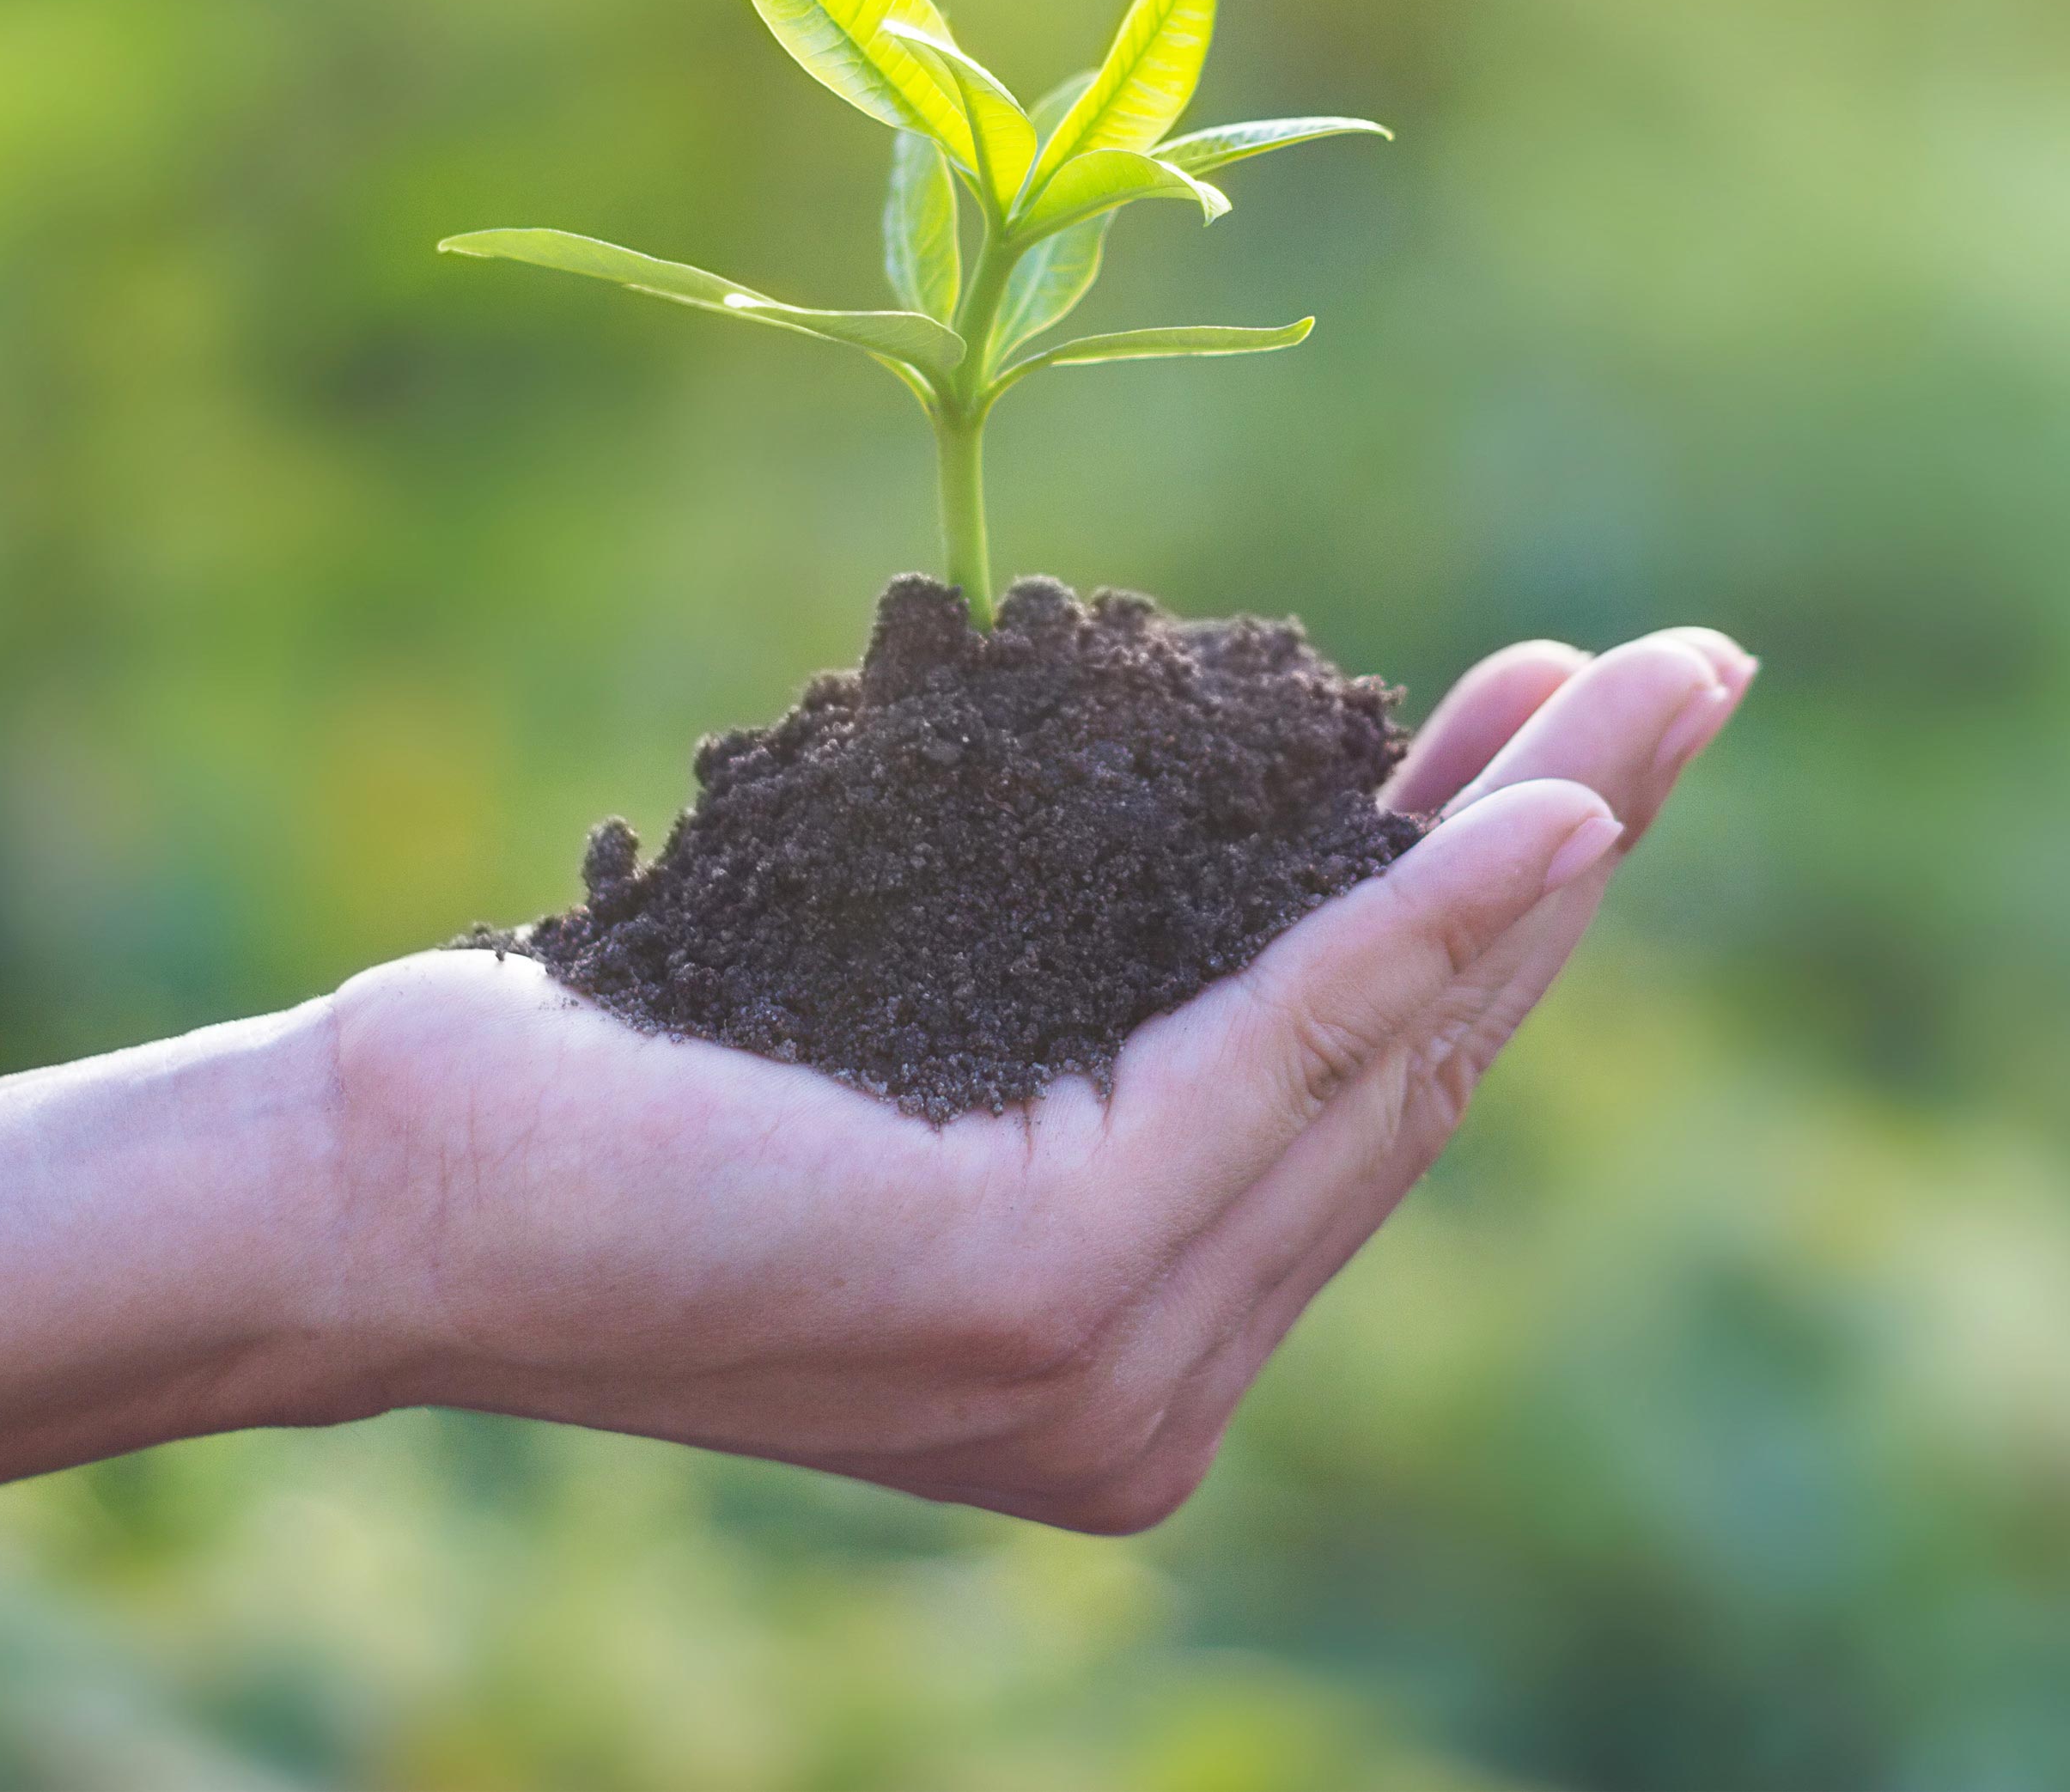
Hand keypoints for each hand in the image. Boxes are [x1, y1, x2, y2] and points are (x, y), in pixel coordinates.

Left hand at [323, 626, 1751, 1531]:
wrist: (383, 1203)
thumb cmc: (591, 1098)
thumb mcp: (896, 1044)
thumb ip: (1082, 1038)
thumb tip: (1224, 871)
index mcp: (1105, 1341)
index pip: (1341, 1109)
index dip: (1479, 924)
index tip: (1568, 750)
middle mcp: (1136, 1389)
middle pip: (1403, 1082)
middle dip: (1561, 863)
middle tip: (1687, 681)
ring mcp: (1103, 1359)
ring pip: (1376, 1060)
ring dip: (1535, 853)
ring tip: (1656, 689)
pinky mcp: (1049, 1282)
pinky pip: (1274, 1057)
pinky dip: (1406, 919)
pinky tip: (1523, 806)